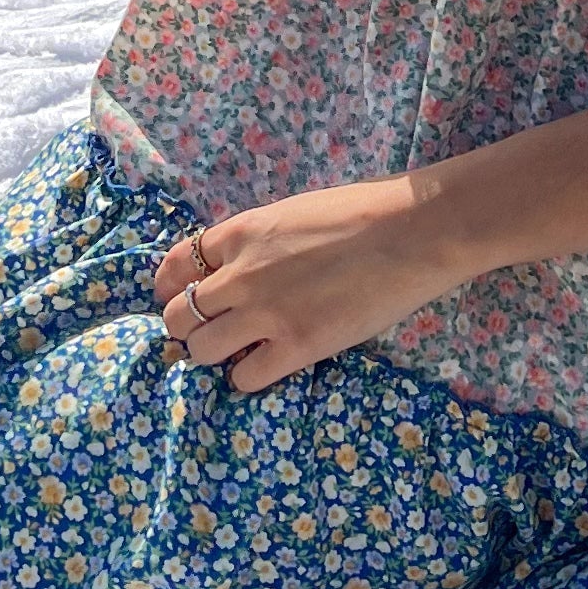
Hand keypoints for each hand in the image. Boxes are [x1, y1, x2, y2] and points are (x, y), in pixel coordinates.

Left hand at [150, 184, 452, 393]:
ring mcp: (266, 313)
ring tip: (237, 352)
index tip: (178, 296)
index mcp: (242, 232)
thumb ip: (260, 240)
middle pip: (179, 314)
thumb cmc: (366, 210)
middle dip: (188, 326)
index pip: (178, 264)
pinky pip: (245, 378)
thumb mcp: (294, 211)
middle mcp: (242, 274)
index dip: (172, 286)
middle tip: (211, 331)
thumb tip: (243, 264)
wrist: (415, 230)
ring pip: (202, 350)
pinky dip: (248, 377)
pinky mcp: (297, 347)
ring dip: (214, 354)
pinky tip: (269, 365)